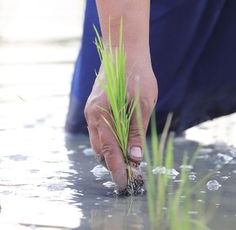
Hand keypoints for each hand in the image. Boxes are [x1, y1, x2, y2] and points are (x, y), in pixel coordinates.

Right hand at [85, 50, 156, 190]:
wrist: (124, 50)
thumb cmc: (137, 73)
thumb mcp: (143, 104)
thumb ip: (137, 131)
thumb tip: (136, 157)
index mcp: (101, 114)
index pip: (109, 151)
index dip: (118, 169)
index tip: (126, 185)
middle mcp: (92, 115)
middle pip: (101, 150)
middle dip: (114, 165)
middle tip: (132, 176)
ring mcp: (92, 111)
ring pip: (99, 142)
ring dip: (112, 154)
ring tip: (130, 164)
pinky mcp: (96, 108)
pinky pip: (101, 132)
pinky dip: (110, 142)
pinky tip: (124, 145)